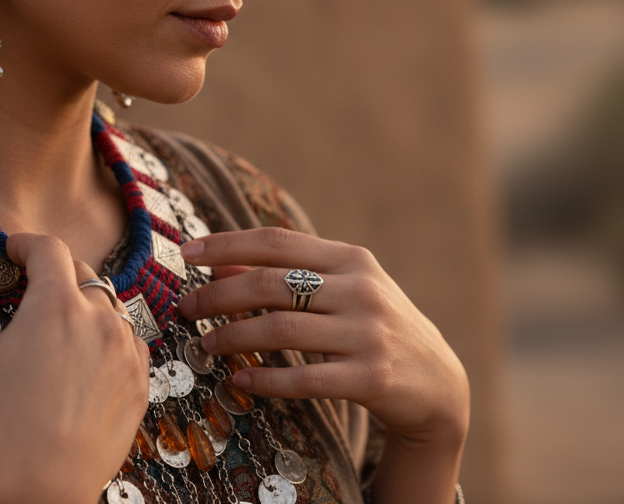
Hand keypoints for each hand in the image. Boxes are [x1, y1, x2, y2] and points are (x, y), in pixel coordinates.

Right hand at [0, 233, 149, 503]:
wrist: (39, 493)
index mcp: (55, 307)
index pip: (50, 250)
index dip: (28, 244)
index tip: (14, 250)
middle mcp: (99, 321)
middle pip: (83, 274)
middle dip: (55, 274)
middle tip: (29, 291)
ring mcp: (125, 352)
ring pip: (111, 307)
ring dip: (86, 306)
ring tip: (58, 328)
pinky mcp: (140, 382)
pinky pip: (131, 342)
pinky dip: (111, 339)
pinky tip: (86, 359)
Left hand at [177, 229, 468, 494]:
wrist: (438, 382)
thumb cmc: (373, 328)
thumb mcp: (339, 291)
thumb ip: (286, 275)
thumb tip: (219, 264)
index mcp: (349, 259)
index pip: (277, 241)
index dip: (227, 244)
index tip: (186, 254)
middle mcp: (360, 289)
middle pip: (271, 283)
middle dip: (218, 294)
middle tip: (185, 307)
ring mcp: (368, 333)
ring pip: (281, 328)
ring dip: (233, 336)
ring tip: (205, 344)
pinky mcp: (371, 377)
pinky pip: (305, 378)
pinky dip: (266, 379)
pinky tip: (240, 379)